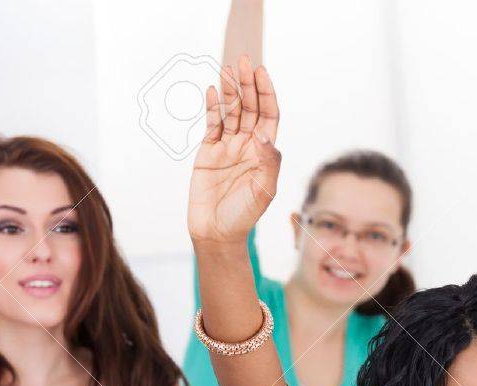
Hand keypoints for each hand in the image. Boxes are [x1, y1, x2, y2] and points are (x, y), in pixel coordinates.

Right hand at [187, 54, 280, 245]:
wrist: (216, 232)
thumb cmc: (244, 215)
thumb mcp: (263, 191)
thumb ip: (268, 163)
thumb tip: (264, 136)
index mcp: (264, 152)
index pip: (268, 115)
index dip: (266, 94)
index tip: (262, 73)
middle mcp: (247, 146)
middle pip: (249, 108)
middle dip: (247, 85)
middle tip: (244, 60)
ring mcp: (227, 147)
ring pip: (230, 113)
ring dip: (230, 91)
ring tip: (228, 69)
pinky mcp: (207, 153)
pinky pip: (211, 125)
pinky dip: (212, 108)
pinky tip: (213, 91)